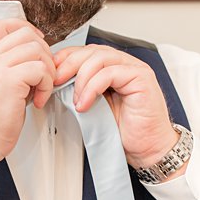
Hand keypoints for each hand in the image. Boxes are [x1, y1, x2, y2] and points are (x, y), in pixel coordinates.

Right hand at [0, 19, 55, 172]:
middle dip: (44, 53)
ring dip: (47, 71)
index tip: (37, 47)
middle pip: (26, 34)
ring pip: (37, 50)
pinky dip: (47, 86)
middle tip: (43, 77)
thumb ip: (11, 69)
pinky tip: (38, 102)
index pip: (3, 24)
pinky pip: (41, 70)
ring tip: (41, 91)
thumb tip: (39, 60)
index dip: (26, 29)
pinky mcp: (9, 81)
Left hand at [53, 44, 179, 168]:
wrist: (147, 149)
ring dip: (81, 79)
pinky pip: (110, 73)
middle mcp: (126, 64)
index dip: (66, 59)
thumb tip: (56, 82)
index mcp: (114, 67)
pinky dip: (92, 88)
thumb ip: (82, 89)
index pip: (86, 51)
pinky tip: (86, 104)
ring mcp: (135, 69)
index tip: (51, 75)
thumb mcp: (94, 105)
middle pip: (92, 51)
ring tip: (75, 100)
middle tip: (55, 82)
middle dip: (68, 65)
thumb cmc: (125, 131)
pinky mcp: (142, 77)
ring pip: (100, 58)